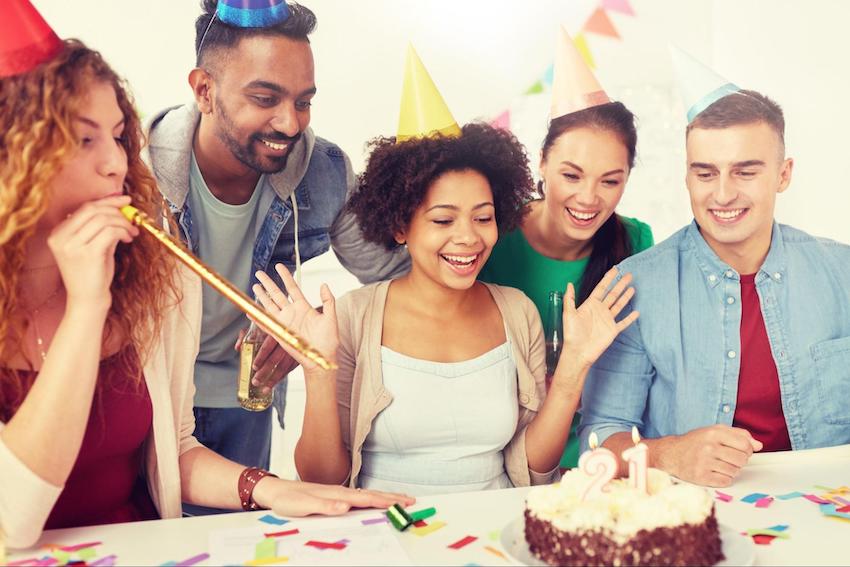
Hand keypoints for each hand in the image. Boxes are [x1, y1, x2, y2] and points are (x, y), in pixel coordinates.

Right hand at [47, 195, 138, 309]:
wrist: (87, 300)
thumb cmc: (92, 274)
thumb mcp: (92, 245)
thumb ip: (101, 227)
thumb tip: (119, 207)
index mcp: (58, 233)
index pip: (84, 207)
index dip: (107, 201)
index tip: (124, 200)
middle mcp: (61, 237)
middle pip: (93, 210)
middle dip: (117, 210)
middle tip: (132, 218)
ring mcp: (72, 245)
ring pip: (103, 219)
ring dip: (123, 223)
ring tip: (131, 232)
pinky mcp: (87, 253)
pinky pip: (110, 231)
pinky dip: (123, 231)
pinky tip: (128, 239)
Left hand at [234, 331, 299, 394]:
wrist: (295, 322)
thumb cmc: (273, 325)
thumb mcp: (259, 327)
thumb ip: (247, 335)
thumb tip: (238, 348)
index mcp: (276, 332)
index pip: (267, 346)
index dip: (261, 357)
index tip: (254, 366)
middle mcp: (286, 341)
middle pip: (275, 359)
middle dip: (264, 372)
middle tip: (255, 381)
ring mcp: (295, 349)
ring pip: (284, 367)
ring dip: (274, 379)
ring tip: (264, 388)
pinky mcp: (299, 355)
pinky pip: (291, 369)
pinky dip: (282, 377)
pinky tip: (274, 383)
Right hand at [253, 263, 338, 372]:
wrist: (321, 358)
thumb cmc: (328, 340)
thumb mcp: (331, 318)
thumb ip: (328, 300)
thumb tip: (324, 284)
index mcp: (304, 307)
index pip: (292, 288)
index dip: (285, 276)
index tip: (279, 266)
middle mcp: (292, 313)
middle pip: (277, 294)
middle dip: (268, 283)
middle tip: (259, 272)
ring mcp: (284, 322)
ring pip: (269, 305)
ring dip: (261, 296)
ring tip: (254, 286)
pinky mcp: (279, 333)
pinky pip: (265, 324)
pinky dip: (257, 318)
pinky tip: (250, 311)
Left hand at [254, 477, 415, 516]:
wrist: (276, 490)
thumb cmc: (289, 500)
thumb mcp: (304, 506)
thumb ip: (325, 506)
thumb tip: (346, 506)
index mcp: (337, 494)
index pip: (366, 499)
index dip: (385, 501)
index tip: (402, 503)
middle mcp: (341, 492)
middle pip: (372, 494)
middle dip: (393, 497)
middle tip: (412, 501)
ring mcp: (339, 493)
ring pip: (368, 494)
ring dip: (385, 496)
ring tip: (401, 499)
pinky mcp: (335, 496)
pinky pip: (360, 497)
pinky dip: (373, 498)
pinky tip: (376, 500)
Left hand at [559, 267, 638, 368]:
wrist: (578, 352)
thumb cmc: (572, 334)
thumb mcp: (569, 314)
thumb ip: (569, 299)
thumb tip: (569, 284)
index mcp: (590, 305)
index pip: (601, 288)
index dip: (608, 279)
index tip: (615, 269)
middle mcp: (600, 310)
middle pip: (613, 294)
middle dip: (620, 284)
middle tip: (629, 275)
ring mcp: (607, 320)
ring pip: (619, 305)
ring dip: (626, 297)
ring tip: (632, 288)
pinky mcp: (613, 330)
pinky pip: (623, 322)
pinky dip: (630, 318)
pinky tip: (637, 312)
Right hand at [659, 424, 762, 486]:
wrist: (671, 454)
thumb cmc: (694, 443)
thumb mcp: (714, 431)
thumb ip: (738, 434)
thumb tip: (758, 445)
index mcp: (713, 433)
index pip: (745, 445)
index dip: (747, 449)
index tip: (741, 450)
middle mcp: (708, 447)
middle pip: (742, 459)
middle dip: (738, 460)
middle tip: (728, 458)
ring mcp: (704, 463)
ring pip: (735, 471)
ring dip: (731, 470)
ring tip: (719, 464)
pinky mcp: (701, 477)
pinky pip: (726, 481)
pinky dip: (724, 478)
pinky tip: (715, 472)